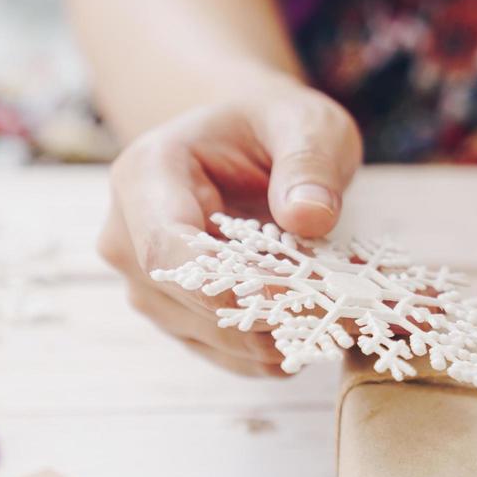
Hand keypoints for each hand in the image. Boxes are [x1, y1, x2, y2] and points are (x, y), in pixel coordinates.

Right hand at [99, 82, 361, 375]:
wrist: (247, 144)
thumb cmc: (273, 127)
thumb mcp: (304, 124)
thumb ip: (308, 162)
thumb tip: (309, 215)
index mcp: (146, 175)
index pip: (169, 248)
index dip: (233, 282)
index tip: (302, 295)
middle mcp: (128, 233)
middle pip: (188, 301)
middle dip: (270, 315)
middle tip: (348, 315)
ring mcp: (146, 281)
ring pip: (209, 336)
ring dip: (278, 338)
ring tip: (344, 321)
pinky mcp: (176, 314)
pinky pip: (224, 352)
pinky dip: (275, 351)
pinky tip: (320, 334)